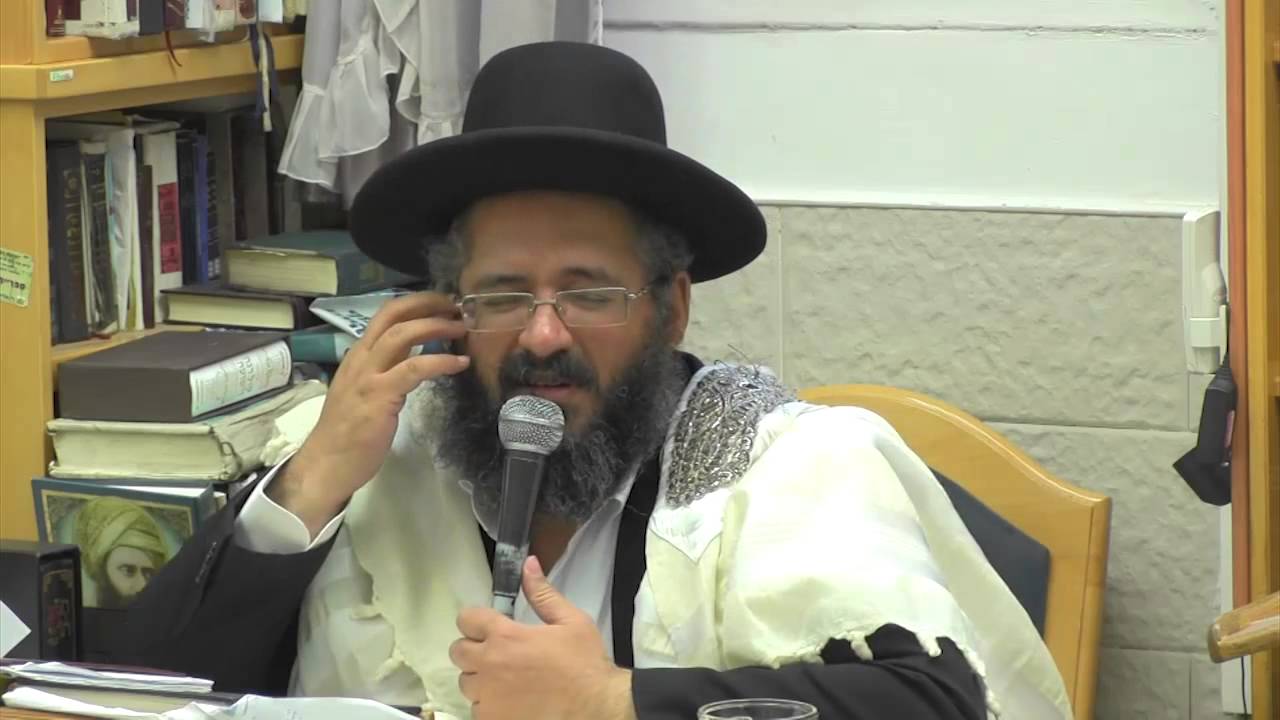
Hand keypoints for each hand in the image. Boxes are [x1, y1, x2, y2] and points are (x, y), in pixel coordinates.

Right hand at [269, 292, 469, 534]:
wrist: (326, 464)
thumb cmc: (347, 433)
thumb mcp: (366, 391)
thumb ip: (386, 371)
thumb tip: (413, 356)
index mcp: (358, 355)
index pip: (385, 315)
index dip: (416, 303)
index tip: (443, 304)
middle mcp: (361, 358)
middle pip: (393, 314)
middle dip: (428, 303)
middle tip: (457, 306)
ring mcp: (368, 376)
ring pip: (403, 334)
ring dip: (436, 326)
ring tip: (462, 328)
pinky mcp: (380, 396)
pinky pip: (414, 368)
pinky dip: (440, 361)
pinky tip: (460, 363)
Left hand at [450, 557, 635, 719]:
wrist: (595, 707)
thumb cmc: (584, 663)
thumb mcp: (571, 621)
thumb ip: (543, 593)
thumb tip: (528, 563)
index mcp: (505, 636)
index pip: (466, 619)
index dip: (477, 620)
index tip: (490, 626)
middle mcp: (489, 665)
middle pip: (458, 651)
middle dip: (474, 648)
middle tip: (497, 653)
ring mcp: (487, 697)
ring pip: (466, 682)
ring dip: (480, 678)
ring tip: (504, 679)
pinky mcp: (492, 719)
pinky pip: (476, 709)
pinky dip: (488, 704)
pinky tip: (509, 701)